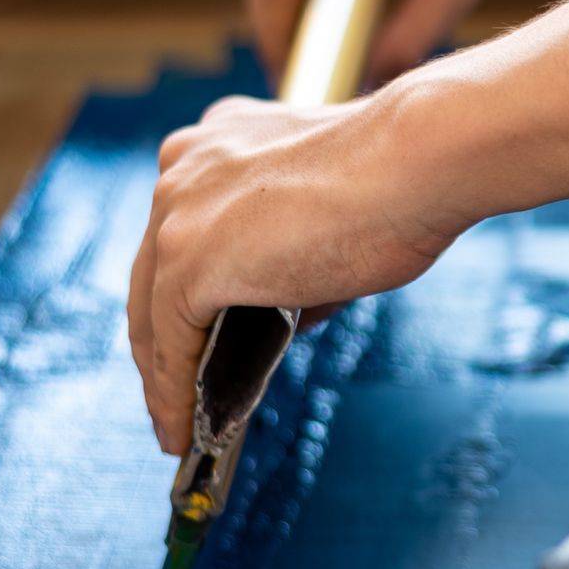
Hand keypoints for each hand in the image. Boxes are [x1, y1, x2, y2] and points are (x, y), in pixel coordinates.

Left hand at [129, 91, 468, 453]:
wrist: (416, 162)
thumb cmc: (398, 181)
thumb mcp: (326, 215)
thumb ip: (287, 261)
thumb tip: (277, 321)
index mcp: (215, 143)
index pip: (181, 233)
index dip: (182, 295)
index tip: (191, 340)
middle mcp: (182, 166)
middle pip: (153, 274)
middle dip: (162, 343)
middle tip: (176, 396)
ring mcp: (177, 211)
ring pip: (152, 313)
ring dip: (163, 378)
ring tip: (178, 426)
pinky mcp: (187, 260)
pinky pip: (171, 344)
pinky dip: (175, 391)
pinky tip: (186, 423)